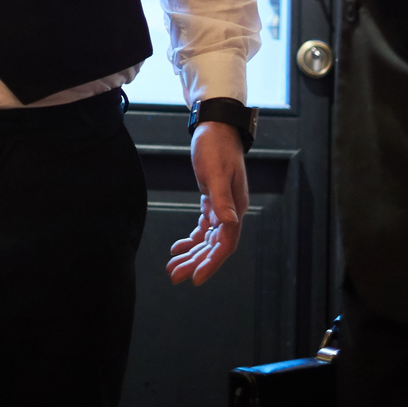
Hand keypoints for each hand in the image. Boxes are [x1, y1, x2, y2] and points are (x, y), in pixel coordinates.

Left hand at [167, 122, 248, 285]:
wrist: (216, 126)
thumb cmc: (216, 146)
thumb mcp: (215, 172)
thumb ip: (220, 199)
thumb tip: (227, 223)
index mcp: (235, 208)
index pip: (225, 245)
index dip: (211, 263)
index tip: (195, 279)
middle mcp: (232, 211)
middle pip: (214, 246)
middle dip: (195, 263)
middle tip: (174, 276)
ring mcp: (223, 207)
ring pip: (208, 240)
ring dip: (191, 254)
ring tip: (172, 267)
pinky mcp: (213, 200)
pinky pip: (204, 228)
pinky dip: (192, 239)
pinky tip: (178, 247)